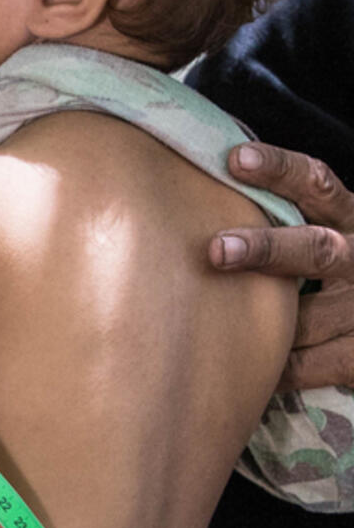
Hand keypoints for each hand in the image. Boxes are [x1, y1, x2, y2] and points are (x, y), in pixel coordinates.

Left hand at [208, 142, 353, 388]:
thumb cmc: (318, 262)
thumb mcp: (314, 227)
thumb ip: (270, 211)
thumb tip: (188, 184)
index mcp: (345, 217)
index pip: (316, 184)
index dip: (279, 169)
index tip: (236, 159)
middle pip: (316, 250)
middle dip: (266, 249)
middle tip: (217, 249)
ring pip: (306, 317)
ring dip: (259, 321)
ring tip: (202, 319)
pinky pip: (309, 366)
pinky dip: (271, 367)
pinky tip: (236, 364)